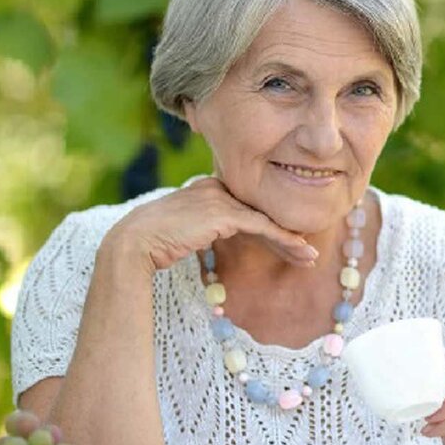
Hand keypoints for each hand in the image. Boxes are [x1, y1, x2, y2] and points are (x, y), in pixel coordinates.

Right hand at [105, 176, 316, 272]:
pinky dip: (284, 239)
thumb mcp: (184, 229)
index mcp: (208, 186)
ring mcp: (220, 197)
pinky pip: (262, 226)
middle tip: (308, 253)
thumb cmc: (152, 242)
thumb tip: (217, 234)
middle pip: (260, 212)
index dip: (270, 228)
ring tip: (311, 257)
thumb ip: (205, 225)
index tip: (289, 246)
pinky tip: (301, 250)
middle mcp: (216, 186)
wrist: (134, 243)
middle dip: (285, 235)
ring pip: (265, 219)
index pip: (247, 208)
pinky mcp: (224, 213)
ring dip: (291, 241)